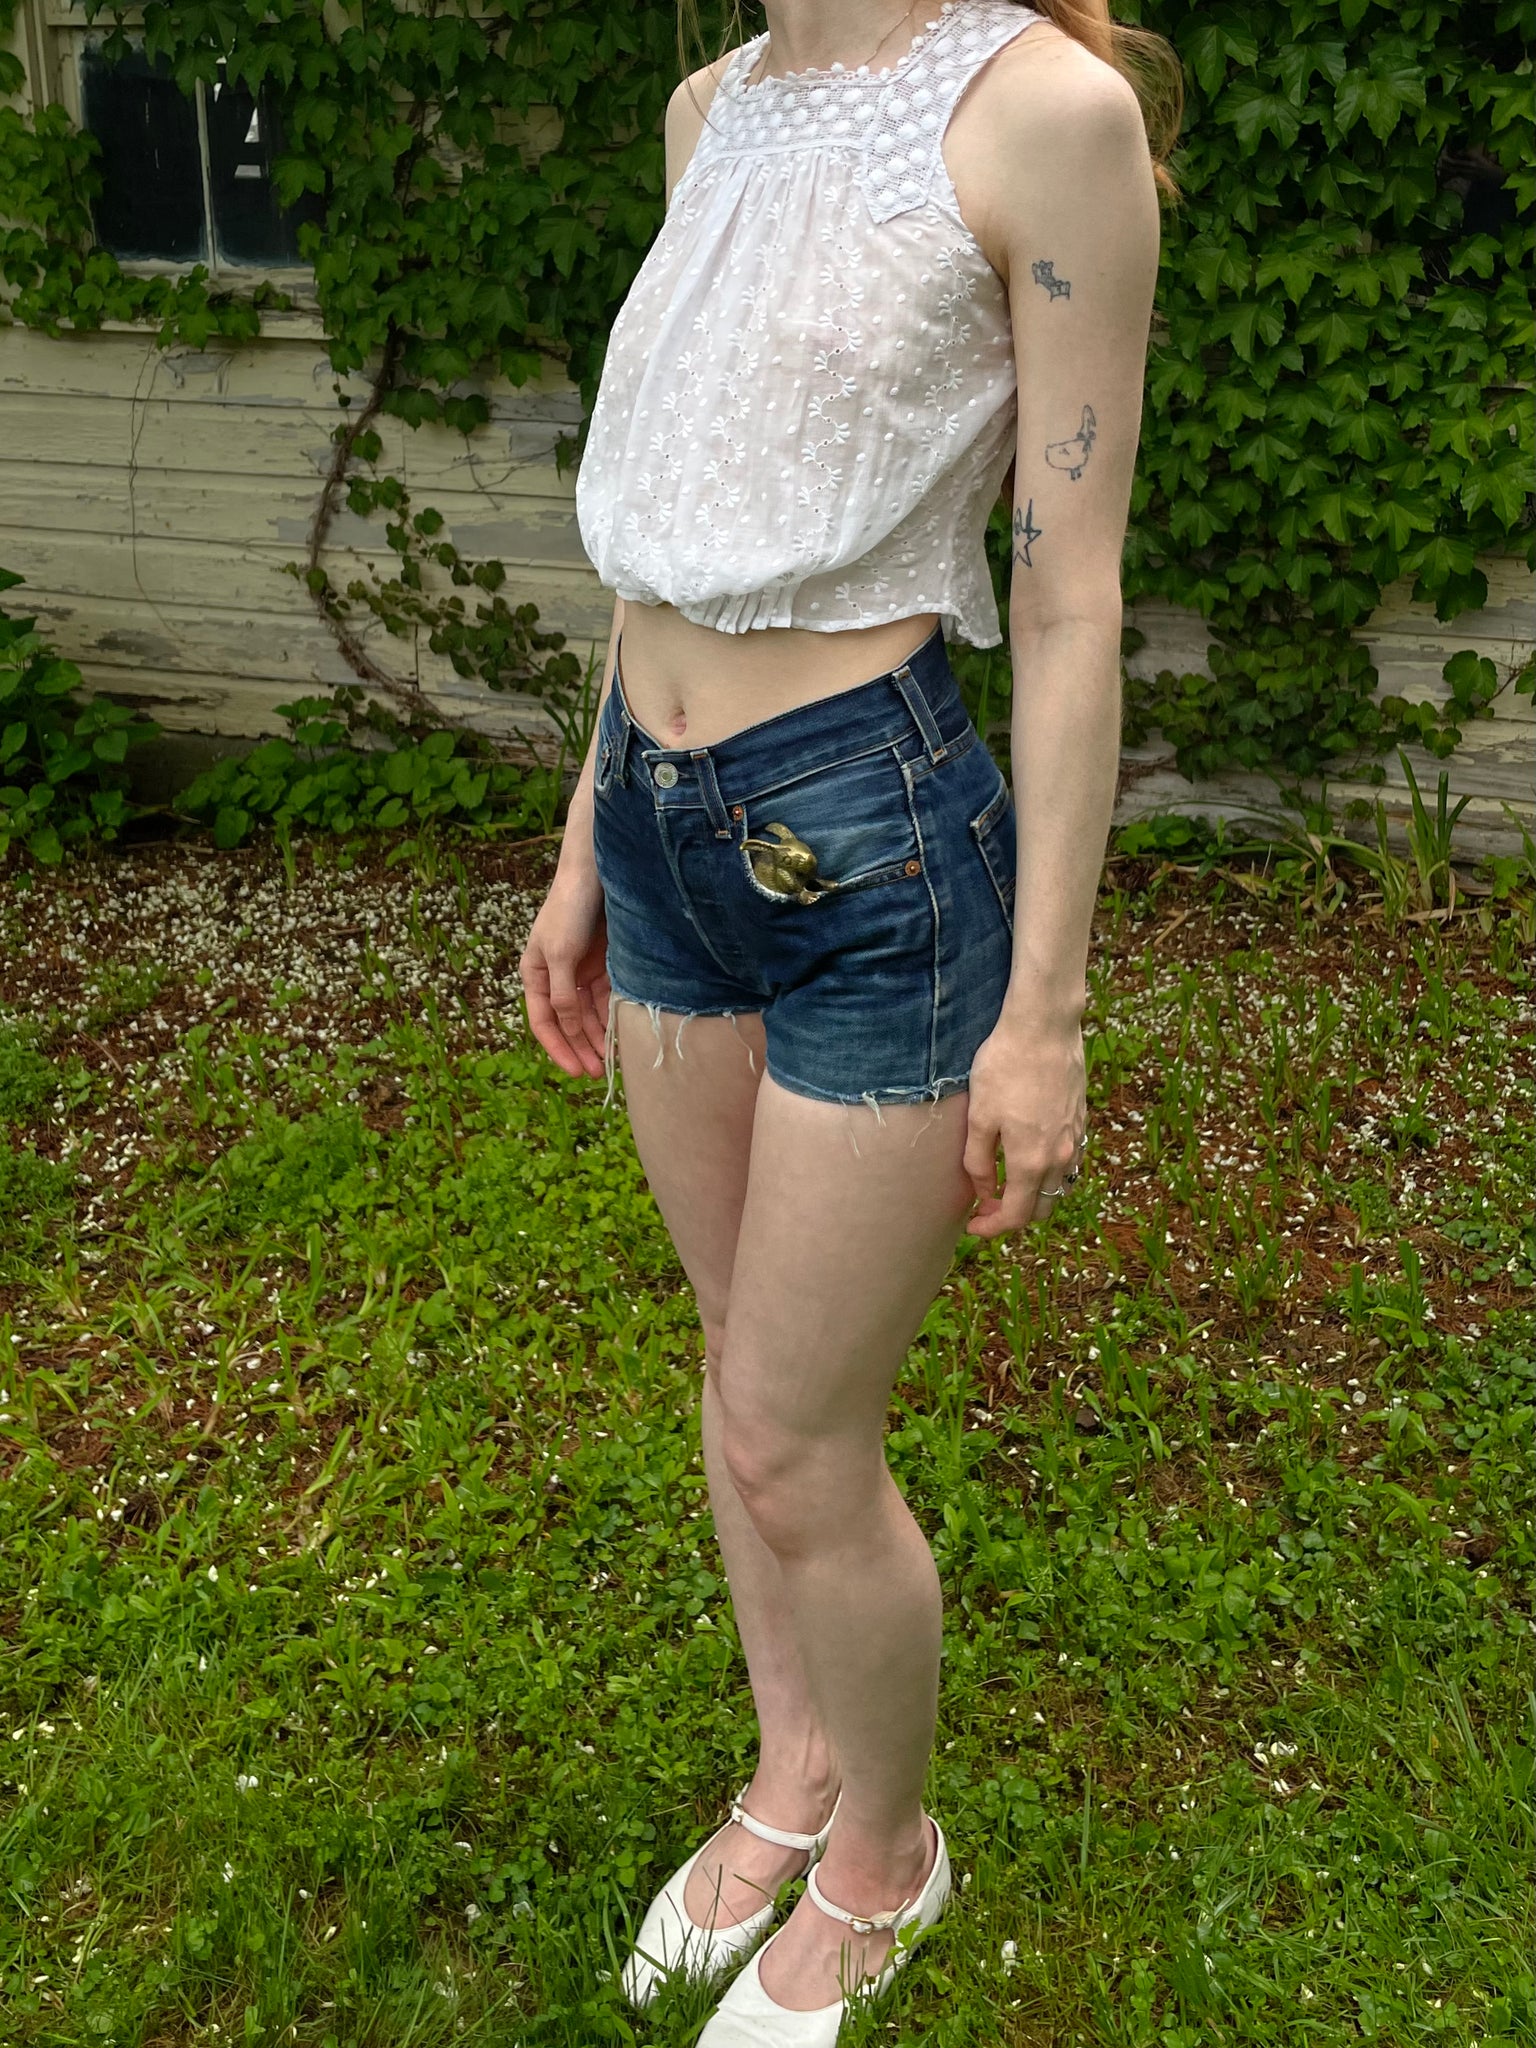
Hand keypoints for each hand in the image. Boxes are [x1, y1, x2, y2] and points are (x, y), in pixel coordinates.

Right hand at [518, 861, 609, 1078]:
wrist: (598, 874)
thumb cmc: (570, 910)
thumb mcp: (562, 955)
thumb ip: (563, 994)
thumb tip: (566, 1028)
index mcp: (535, 974)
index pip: (543, 1021)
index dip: (558, 1048)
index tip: (574, 1072)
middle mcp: (556, 977)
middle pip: (567, 1023)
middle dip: (580, 1048)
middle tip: (597, 1074)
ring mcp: (580, 972)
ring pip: (588, 1015)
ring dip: (596, 1038)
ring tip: (610, 1062)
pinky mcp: (603, 965)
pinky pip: (606, 1000)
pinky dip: (611, 1018)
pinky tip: (620, 1036)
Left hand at [963, 1010, 1085, 1237]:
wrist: (1045, 1028)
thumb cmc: (1005, 1068)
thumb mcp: (979, 1117)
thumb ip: (978, 1162)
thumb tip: (983, 1193)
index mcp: (1031, 1162)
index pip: (1014, 1216)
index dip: (991, 1228)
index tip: (972, 1227)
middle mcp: (1060, 1158)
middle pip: (1041, 1209)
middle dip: (1013, 1217)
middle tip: (985, 1207)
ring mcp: (1076, 1139)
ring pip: (1059, 1187)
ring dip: (1034, 1196)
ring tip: (1007, 1184)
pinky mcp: (1081, 1120)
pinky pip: (1070, 1163)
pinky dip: (1050, 1174)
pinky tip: (1031, 1158)